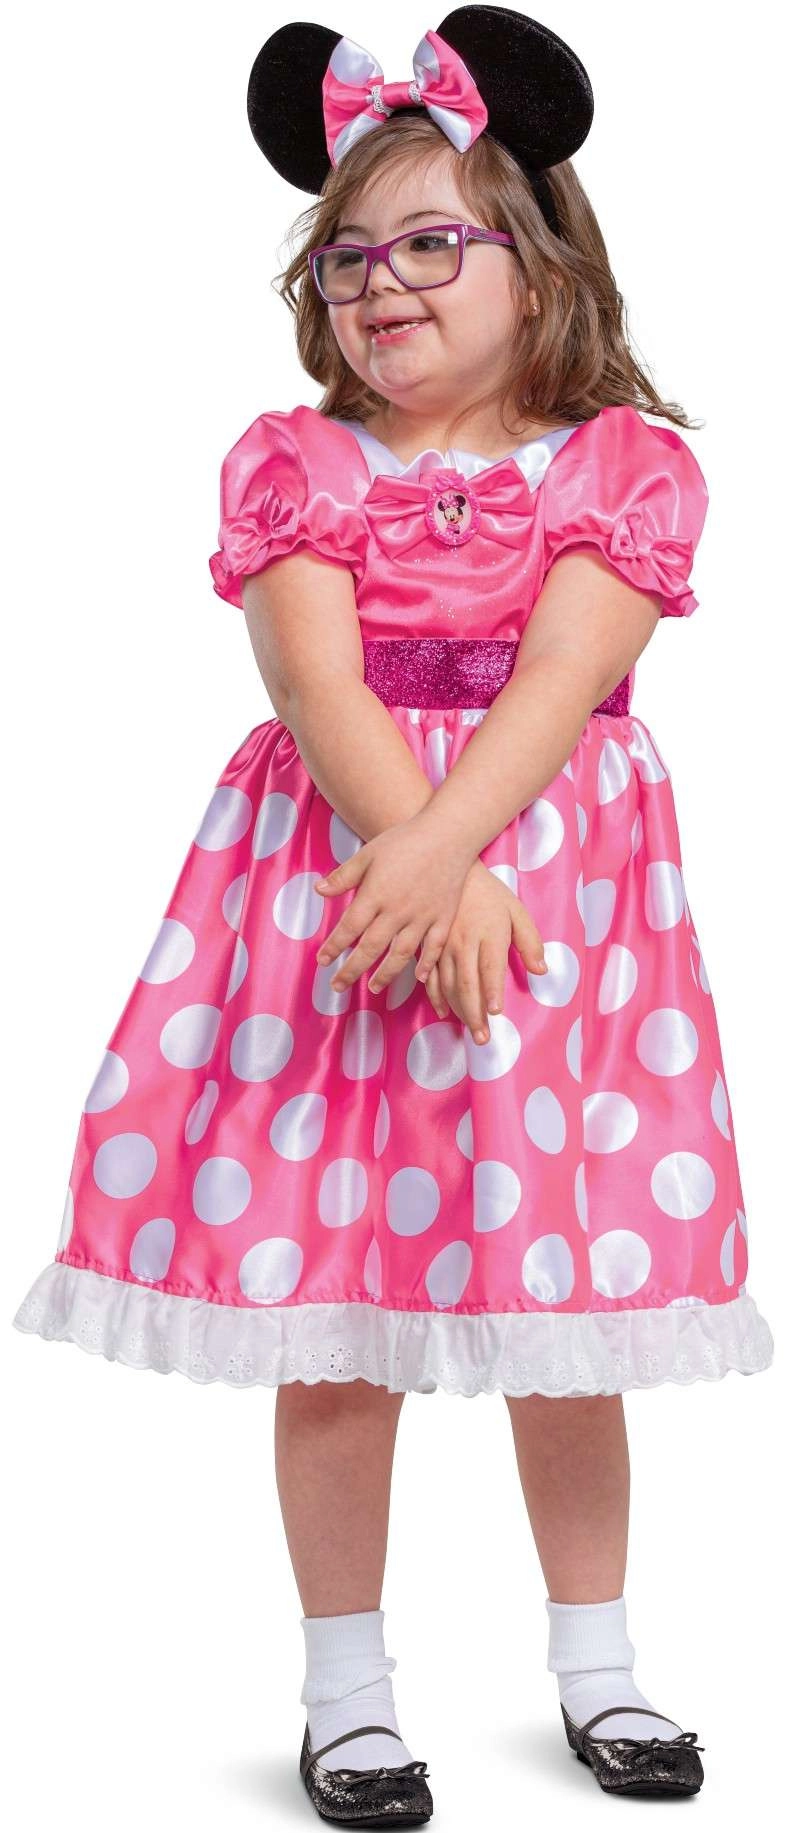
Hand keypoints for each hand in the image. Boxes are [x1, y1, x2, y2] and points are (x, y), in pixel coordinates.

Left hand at [314, 813, 475, 992]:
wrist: (448, 833)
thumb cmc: (405, 840)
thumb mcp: (368, 854)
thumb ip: (344, 876)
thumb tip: (318, 891)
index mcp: (376, 894)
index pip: (349, 928)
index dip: (334, 947)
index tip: (322, 961)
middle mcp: (397, 910)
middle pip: (370, 948)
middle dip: (351, 970)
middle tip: (337, 986)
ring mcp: (422, 916)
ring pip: (401, 954)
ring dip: (385, 974)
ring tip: (373, 987)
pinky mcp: (443, 917)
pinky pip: (434, 947)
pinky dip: (427, 964)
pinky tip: (420, 978)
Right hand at [421, 860, 547, 1043]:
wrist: (452, 872)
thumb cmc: (490, 895)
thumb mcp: (516, 910)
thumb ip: (530, 941)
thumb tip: (542, 970)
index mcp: (489, 933)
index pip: (490, 966)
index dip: (491, 990)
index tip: (496, 1011)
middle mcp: (464, 942)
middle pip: (468, 983)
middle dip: (475, 1013)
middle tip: (483, 1037)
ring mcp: (444, 946)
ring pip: (448, 984)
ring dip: (459, 1010)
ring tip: (470, 1031)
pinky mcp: (430, 948)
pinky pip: (430, 977)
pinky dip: (436, 996)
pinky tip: (444, 1012)